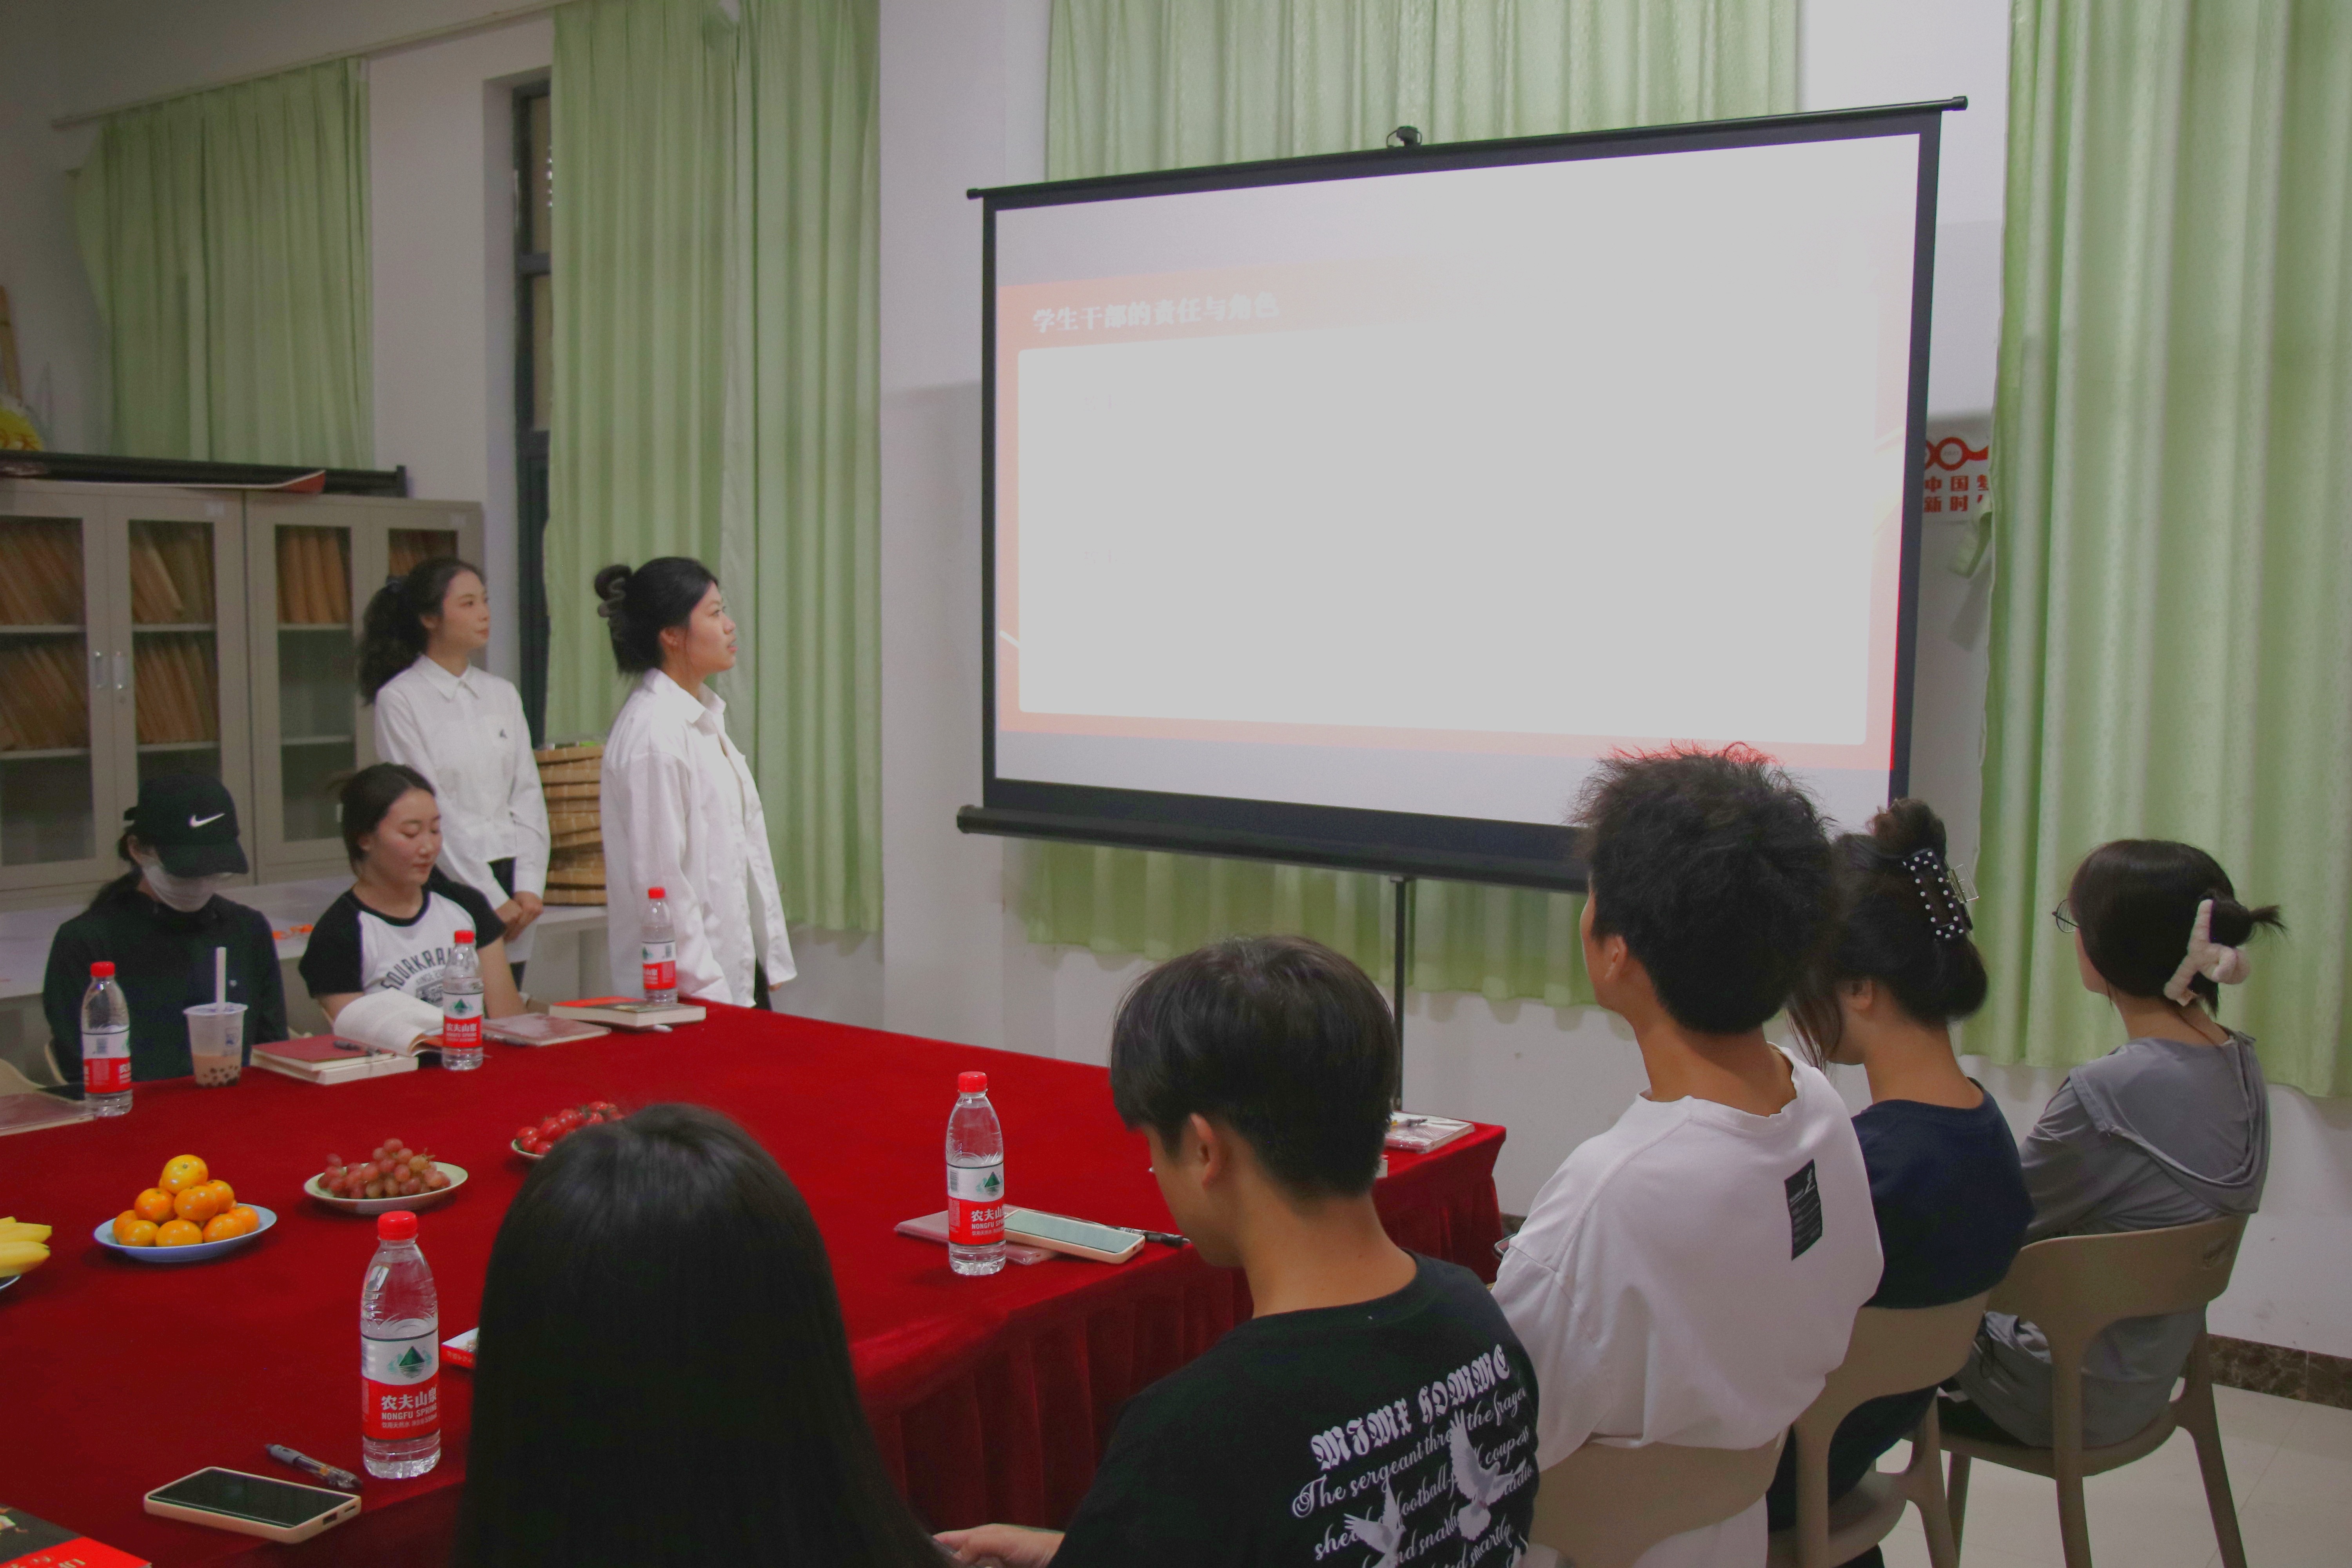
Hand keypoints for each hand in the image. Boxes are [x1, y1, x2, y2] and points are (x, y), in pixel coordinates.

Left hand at [496, 892, 543, 938]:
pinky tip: (518, 930)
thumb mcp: (514, 902)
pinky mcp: (540, 911)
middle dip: (515, 933)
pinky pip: (530, 921)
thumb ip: (512, 913)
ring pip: (527, 924)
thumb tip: (505, 925)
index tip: (506, 937)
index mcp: (527, 908)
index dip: (512, 931)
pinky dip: (524, 926)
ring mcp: (538, 911)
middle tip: (508, 940)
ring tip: (512, 937)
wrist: (529, 886)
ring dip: (519, 931)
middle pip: (523, 925)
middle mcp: (534, 910)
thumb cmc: (519, 893)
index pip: (519, 923)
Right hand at [935, 1525, 1062, 1566]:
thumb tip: (954, 1558)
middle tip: (927, 1563)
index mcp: (981, 1538)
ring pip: (966, 1567)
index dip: (934, 1544)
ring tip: (938, 1565)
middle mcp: (982, 1555)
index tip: (918, 1551)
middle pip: (955, 1560)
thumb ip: (975, 1545)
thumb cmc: (1034, 1547)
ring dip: (956, 1565)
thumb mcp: (1001, 1540)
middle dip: (945, 1562)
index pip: (950, 1540)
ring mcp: (990, 1567)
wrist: (1058, 1561)